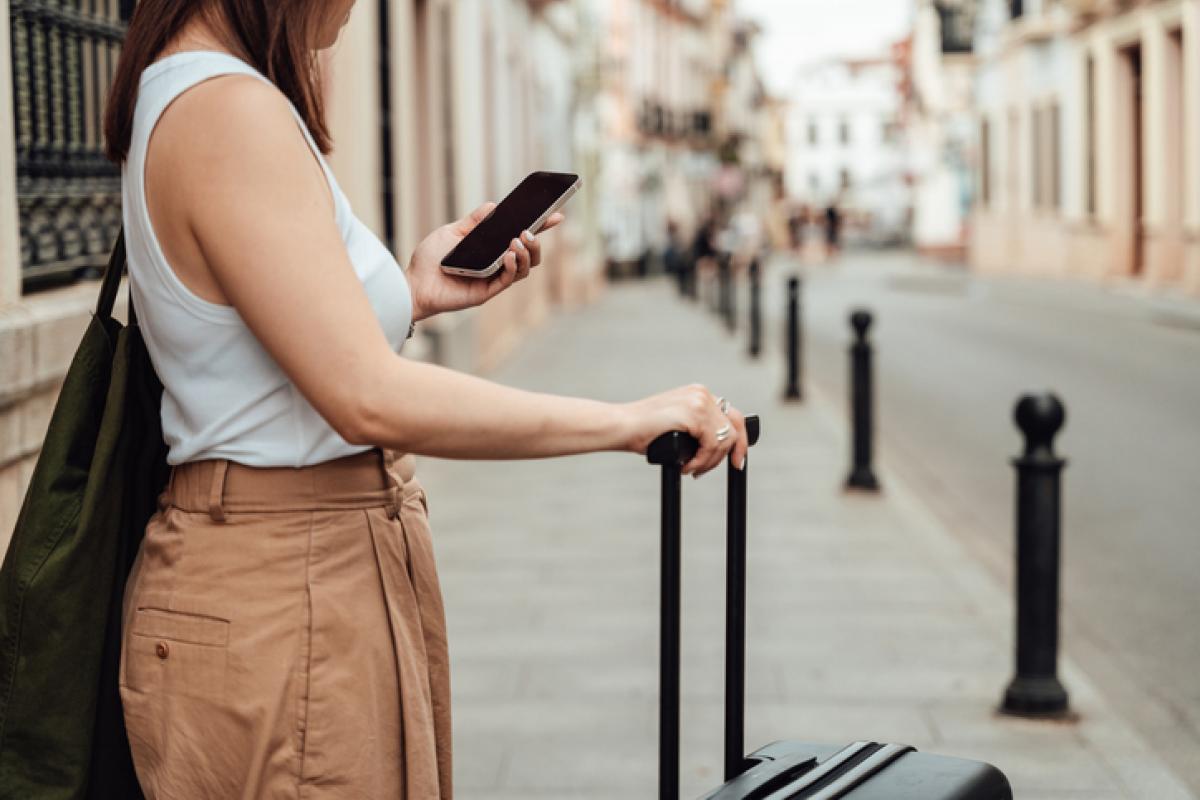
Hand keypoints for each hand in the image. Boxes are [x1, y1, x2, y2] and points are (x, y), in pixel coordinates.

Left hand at [406, 203, 564, 320]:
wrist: (413, 282)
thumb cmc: (429, 260)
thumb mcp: (452, 232)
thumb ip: (473, 222)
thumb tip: (493, 206)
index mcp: (491, 249)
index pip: (521, 238)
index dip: (540, 228)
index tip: (556, 216)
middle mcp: (496, 264)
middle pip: (530, 256)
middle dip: (537, 242)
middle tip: (529, 231)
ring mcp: (493, 279)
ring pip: (525, 269)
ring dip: (526, 253)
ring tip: (518, 240)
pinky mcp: (487, 291)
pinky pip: (508, 280)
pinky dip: (512, 266)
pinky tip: (508, 254)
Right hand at [621, 384, 748, 475]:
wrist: (621, 426)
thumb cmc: (643, 430)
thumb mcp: (677, 424)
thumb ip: (697, 428)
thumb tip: (717, 447)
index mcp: (698, 394)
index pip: (732, 416)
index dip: (740, 440)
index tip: (738, 460)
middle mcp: (702, 394)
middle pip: (734, 426)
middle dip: (734, 452)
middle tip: (728, 468)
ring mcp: (698, 402)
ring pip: (724, 439)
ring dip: (710, 461)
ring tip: (692, 469)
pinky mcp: (693, 414)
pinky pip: (711, 445)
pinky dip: (702, 461)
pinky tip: (687, 466)